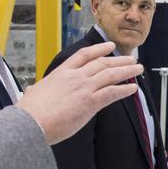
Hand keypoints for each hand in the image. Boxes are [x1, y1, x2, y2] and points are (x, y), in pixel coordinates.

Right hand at [16, 42, 141, 143]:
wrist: (30, 122)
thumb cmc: (29, 113)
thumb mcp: (32, 95)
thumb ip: (35, 91)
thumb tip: (30, 92)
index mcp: (61, 73)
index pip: (84, 55)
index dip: (99, 49)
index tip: (109, 46)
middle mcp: (75, 77)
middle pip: (102, 63)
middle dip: (119, 60)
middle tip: (131, 58)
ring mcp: (83, 88)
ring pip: (110, 75)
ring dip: (127, 70)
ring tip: (138, 69)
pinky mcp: (90, 103)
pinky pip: (112, 93)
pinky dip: (124, 90)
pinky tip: (132, 89)